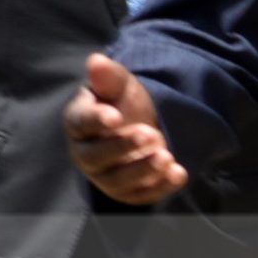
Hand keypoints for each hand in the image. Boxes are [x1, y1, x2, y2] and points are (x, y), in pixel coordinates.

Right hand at [65, 53, 187, 204]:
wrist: (141, 125)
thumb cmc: (122, 103)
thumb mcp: (120, 85)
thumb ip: (108, 76)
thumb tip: (96, 61)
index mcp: (78, 123)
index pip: (80, 123)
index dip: (96, 120)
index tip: (116, 116)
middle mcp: (85, 153)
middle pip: (96, 157)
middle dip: (123, 147)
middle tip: (151, 134)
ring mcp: (105, 176)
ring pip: (118, 181)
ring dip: (143, 170)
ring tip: (167, 156)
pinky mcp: (126, 192)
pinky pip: (140, 196)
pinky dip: (160, 187)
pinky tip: (178, 173)